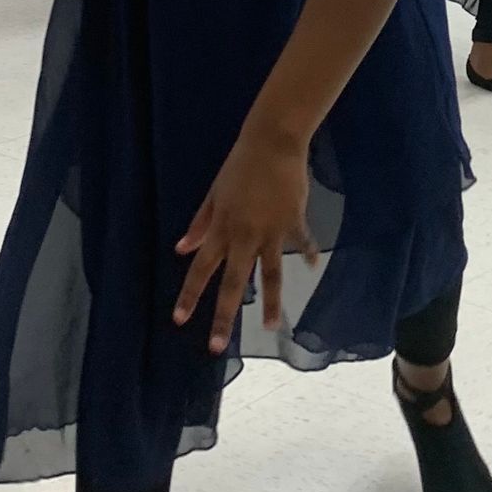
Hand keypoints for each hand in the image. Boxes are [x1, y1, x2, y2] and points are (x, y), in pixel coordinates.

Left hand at [174, 128, 319, 354]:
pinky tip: (311, 268)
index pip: (201, 269)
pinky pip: (301, 244)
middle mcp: (245, 236)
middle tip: (216, 347)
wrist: (272, 144)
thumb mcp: (214, 194)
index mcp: (222, 229)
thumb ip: (200, 223)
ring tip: (272, 328)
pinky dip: (308, 254)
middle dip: (224, 317)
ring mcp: (272, 232)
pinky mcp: (294, 222)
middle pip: (234, 283)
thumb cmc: (240, 166)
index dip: (190, 296)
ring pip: (271, 275)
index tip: (180, 320)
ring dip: (271, 303)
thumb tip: (182, 249)